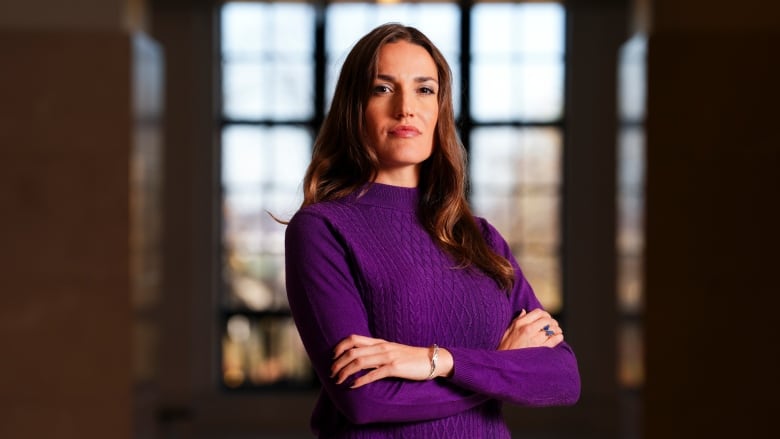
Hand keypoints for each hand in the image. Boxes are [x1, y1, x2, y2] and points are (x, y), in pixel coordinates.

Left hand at [330, 334, 452, 388]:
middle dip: (338, 363)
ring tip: (338, 380)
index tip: (332, 357)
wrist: (431, 360)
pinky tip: (353, 385)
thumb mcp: (391, 351)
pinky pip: (374, 373)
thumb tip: (360, 360)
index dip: (340, 347)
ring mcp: (388, 356)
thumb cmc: (410, 358)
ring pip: (360, 361)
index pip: (353, 338)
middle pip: (353, 351)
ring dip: (345, 371)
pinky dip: (361, 380)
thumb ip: (376, 353)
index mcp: (379, 342)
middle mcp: (381, 347)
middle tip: (332, 373)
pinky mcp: (395, 368)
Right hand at [498, 308, 563, 349]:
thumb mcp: (507, 331)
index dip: (545, 314)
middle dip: (552, 321)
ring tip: (557, 331)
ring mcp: (535, 339)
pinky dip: (559, 337)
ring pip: (552, 329)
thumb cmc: (505, 348)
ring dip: (557, 329)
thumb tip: (524, 311)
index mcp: (520, 324)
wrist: (505, 364)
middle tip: (553, 325)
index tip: (546, 318)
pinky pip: (554, 340)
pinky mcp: (540, 349)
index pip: (538, 312)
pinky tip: (558, 337)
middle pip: (547, 320)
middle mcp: (528, 329)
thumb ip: (516, 320)